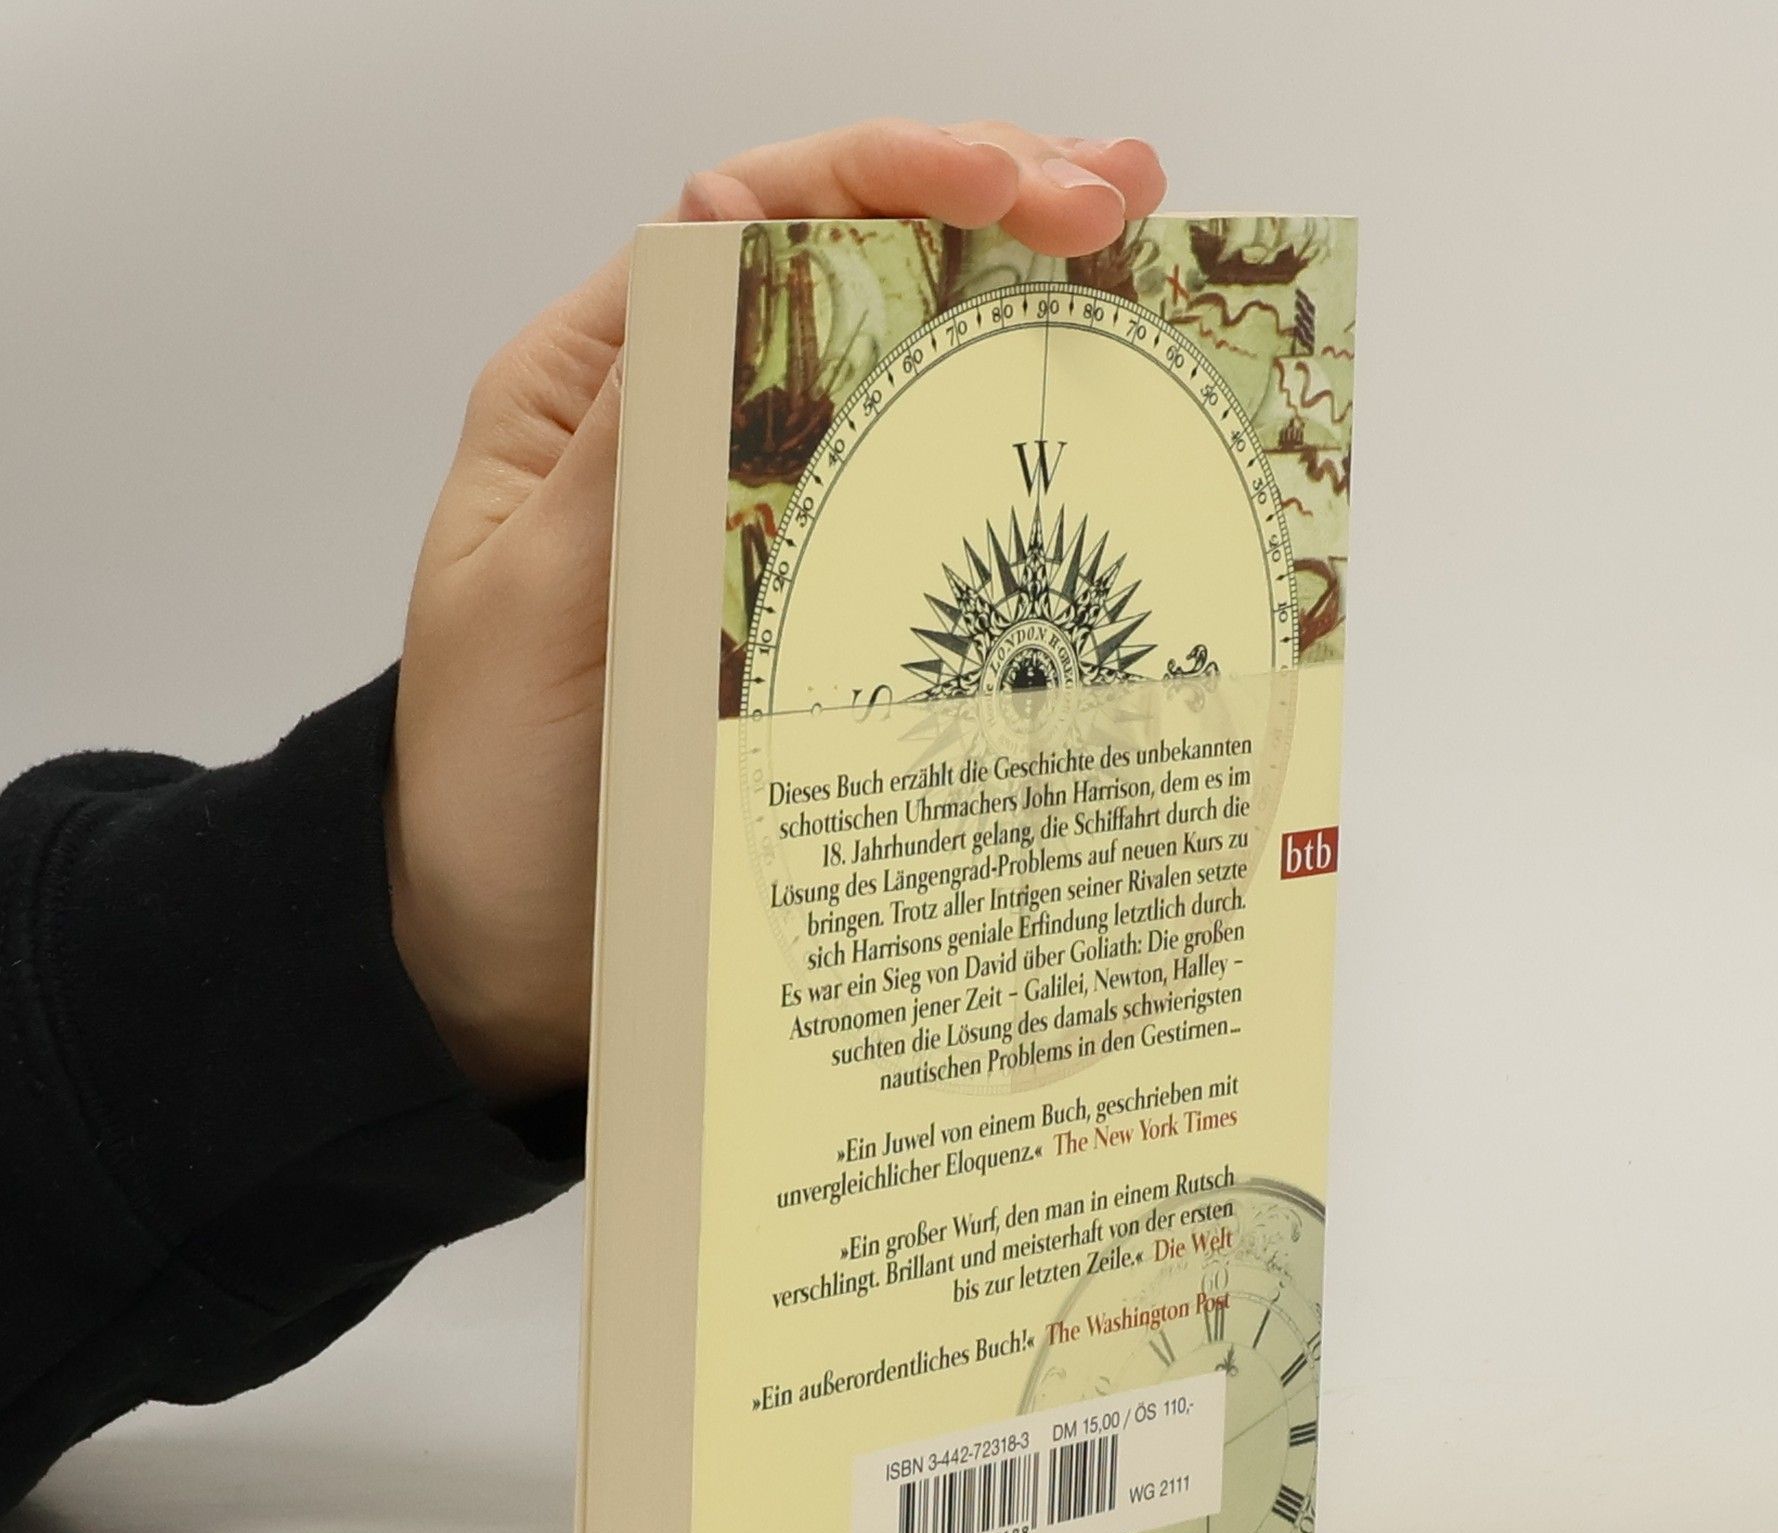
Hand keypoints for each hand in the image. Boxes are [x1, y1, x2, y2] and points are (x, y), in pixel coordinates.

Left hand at [386, 119, 1167, 1104]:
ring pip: (898, 380)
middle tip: (1119, 198)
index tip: (1006, 184)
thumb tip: (715, 257)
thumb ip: (623, 453)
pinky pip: (918, 520)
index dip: (879, 176)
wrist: (510, 961)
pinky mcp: (817, 619)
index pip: (738, 226)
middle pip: (842, 274)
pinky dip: (1009, 469)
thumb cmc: (489, 799)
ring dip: (1017, 313)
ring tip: (1140, 265)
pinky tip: (1096, 437)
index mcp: (592, 400)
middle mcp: (686, 437)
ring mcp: (765, 528)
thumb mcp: (529, 615)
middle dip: (985, 208)